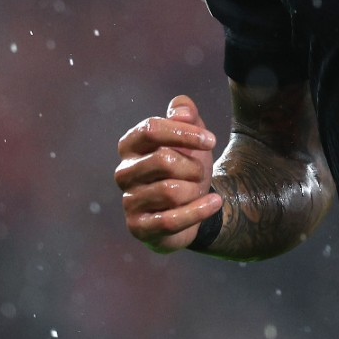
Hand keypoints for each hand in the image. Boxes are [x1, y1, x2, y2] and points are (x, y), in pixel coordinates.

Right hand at [114, 95, 222, 252]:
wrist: (189, 207)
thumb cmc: (186, 165)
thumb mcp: (189, 136)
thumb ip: (186, 113)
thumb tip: (182, 111)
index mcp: (130, 145)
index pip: (151, 129)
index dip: (184, 133)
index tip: (211, 140)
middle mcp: (124, 172)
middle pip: (163, 160)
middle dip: (193, 166)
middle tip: (200, 172)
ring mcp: (129, 201)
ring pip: (171, 191)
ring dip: (195, 190)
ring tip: (197, 190)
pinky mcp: (138, 227)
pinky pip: (171, 220)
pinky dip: (199, 210)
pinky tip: (214, 203)